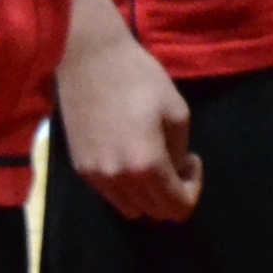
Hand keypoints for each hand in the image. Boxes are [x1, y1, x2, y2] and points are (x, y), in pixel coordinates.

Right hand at [60, 22, 203, 221]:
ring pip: (131, 208)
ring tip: (153, 161)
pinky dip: (127, 187)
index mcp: (146, 165)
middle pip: (154, 213)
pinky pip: (110, 195)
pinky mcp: (80, 169)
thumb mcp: (176, 112)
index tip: (192, 160)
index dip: (193, 189)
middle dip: (173, 194)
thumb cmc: (139, 79)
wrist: (89, 60)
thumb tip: (175, 172)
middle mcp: (118, 180)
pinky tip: (130, 157)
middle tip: (177, 162)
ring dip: (149, 194)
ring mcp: (95, 177)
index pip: (177, 208)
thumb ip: (178, 152)